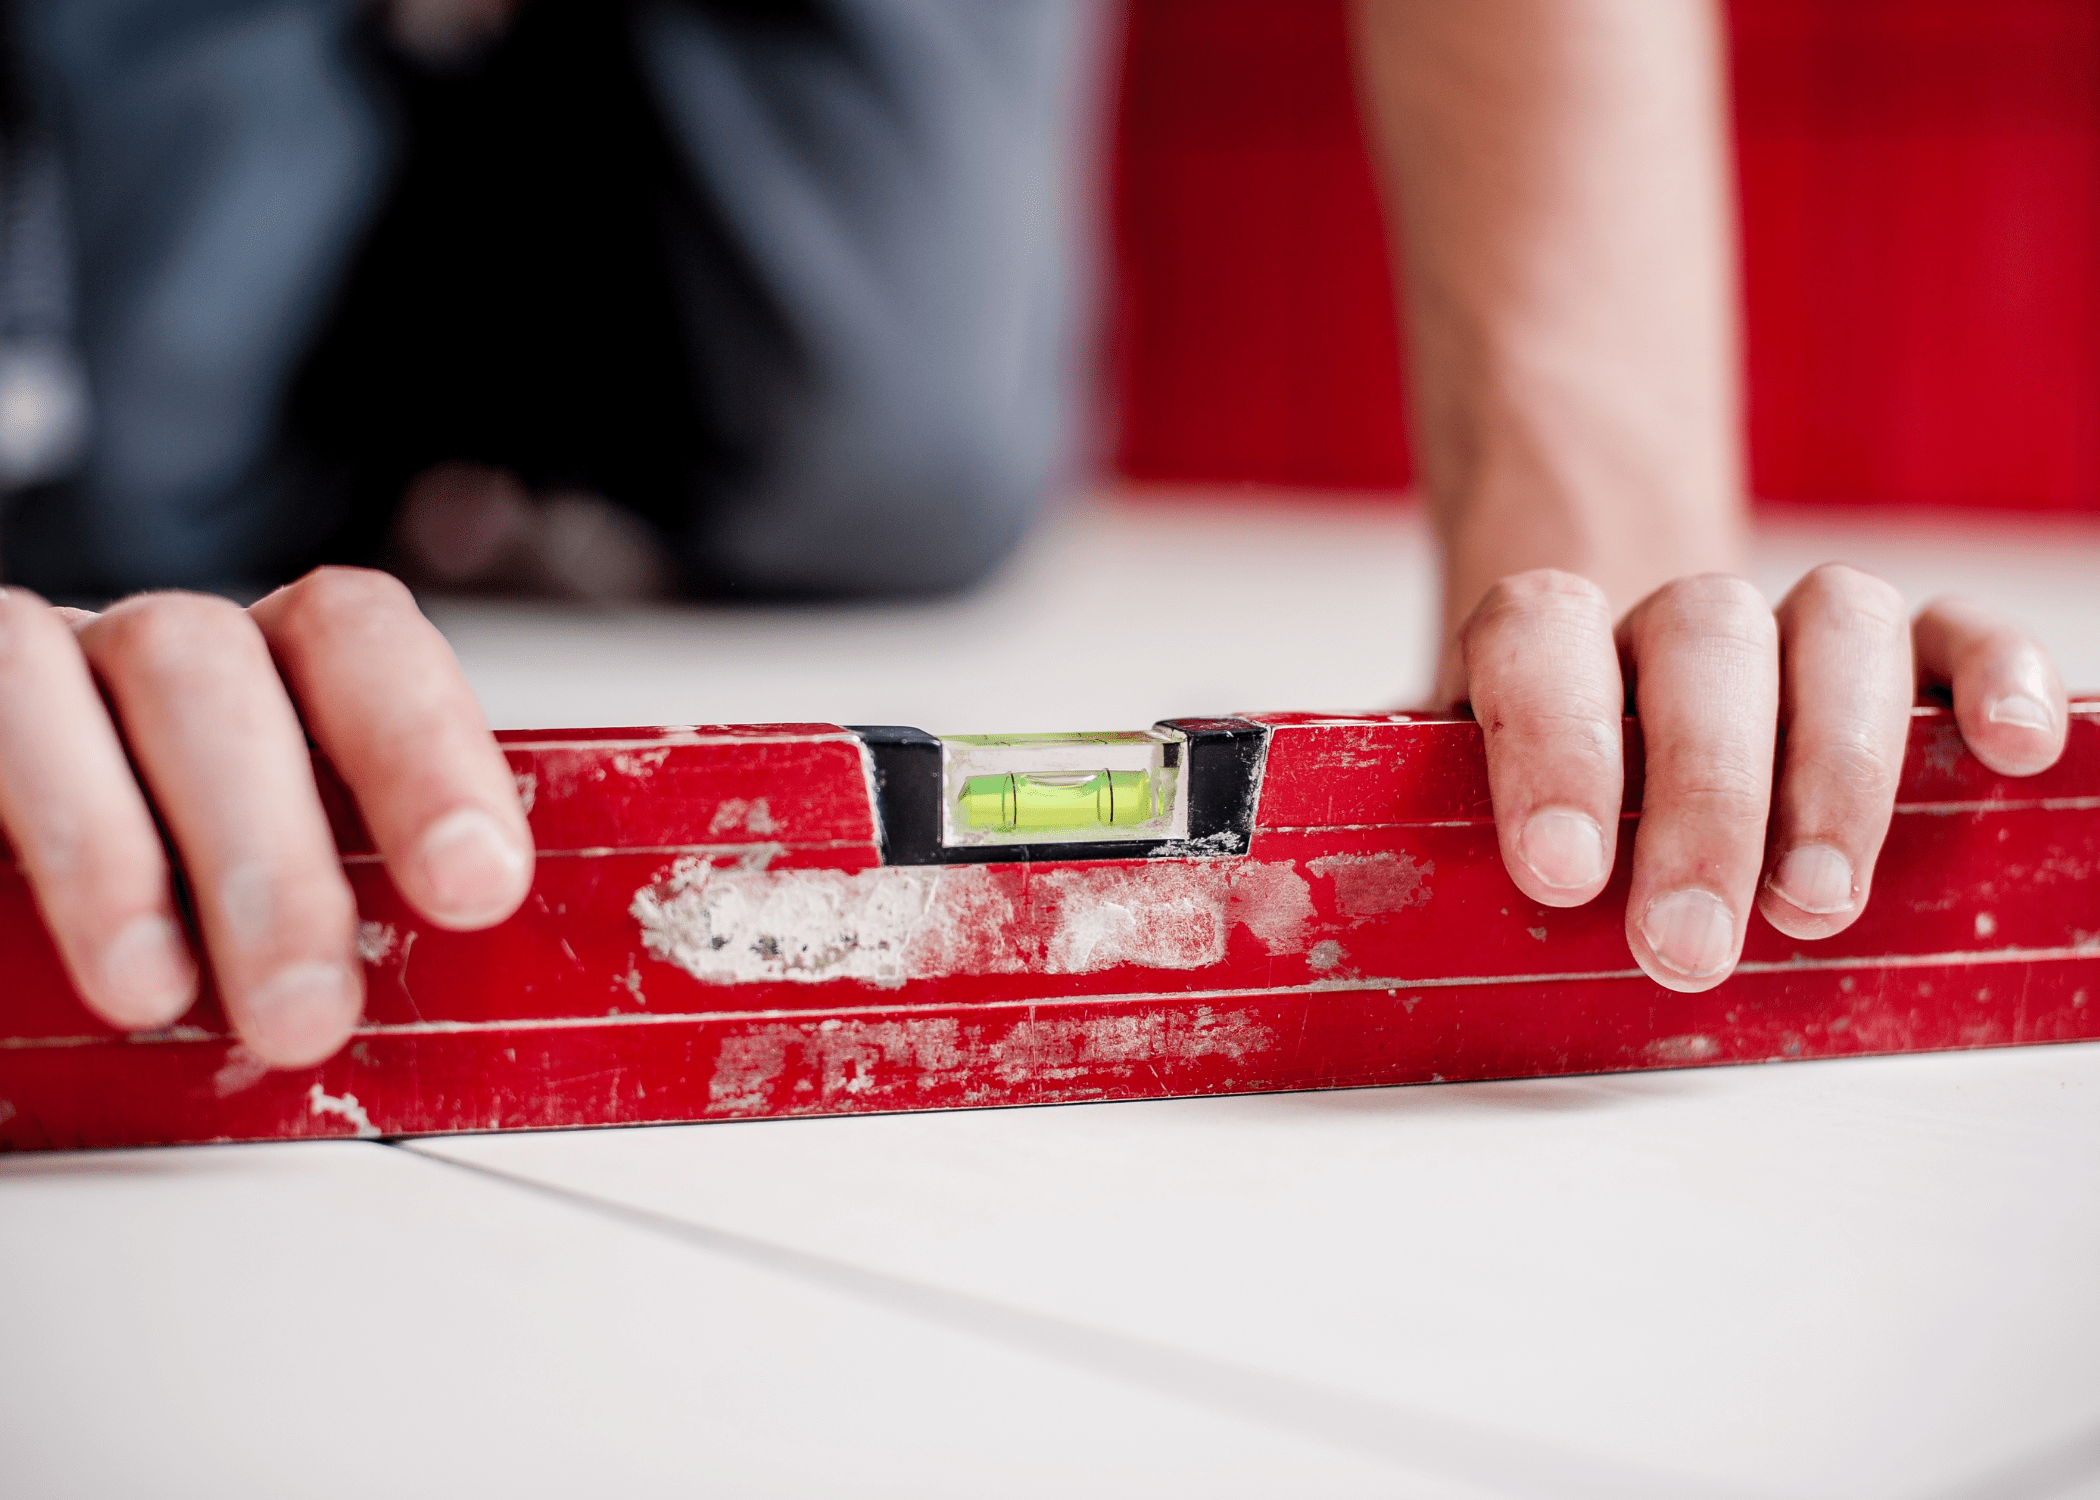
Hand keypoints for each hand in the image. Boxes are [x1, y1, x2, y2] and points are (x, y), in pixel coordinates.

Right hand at [0, 568, 533, 1064]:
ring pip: (51, 681)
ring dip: (111, 851)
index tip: (477, 883)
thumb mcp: (294, 916)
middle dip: (271, 842)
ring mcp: (35, 676)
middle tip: (310, 1008)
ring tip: (152, 998)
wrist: (30, 892)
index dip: (422, 747)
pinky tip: (30, 936)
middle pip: (212, 664)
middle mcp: (150, 655)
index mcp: (271, 673)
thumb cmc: (185, 914)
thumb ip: (374, 922)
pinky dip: (24, 833)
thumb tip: (509, 1004)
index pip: (354, 640)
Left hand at [1454, 566, 2068, 990]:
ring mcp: (1788, 630)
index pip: (1538, 636)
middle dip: (1702, 804)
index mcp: (1549, 647)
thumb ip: (1429, 850)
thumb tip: (1377, 934)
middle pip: (1699, 643)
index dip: (1551, 743)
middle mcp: (1668, 624)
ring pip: (1834, 623)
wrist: (1613, 698)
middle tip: (1687, 944)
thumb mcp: (1457, 822)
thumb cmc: (1546, 803)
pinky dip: (1991, 677)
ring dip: (1835, 768)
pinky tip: (2006, 751)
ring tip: (1814, 904)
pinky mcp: (1901, 658)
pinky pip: (1955, 633)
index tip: (1564, 871)